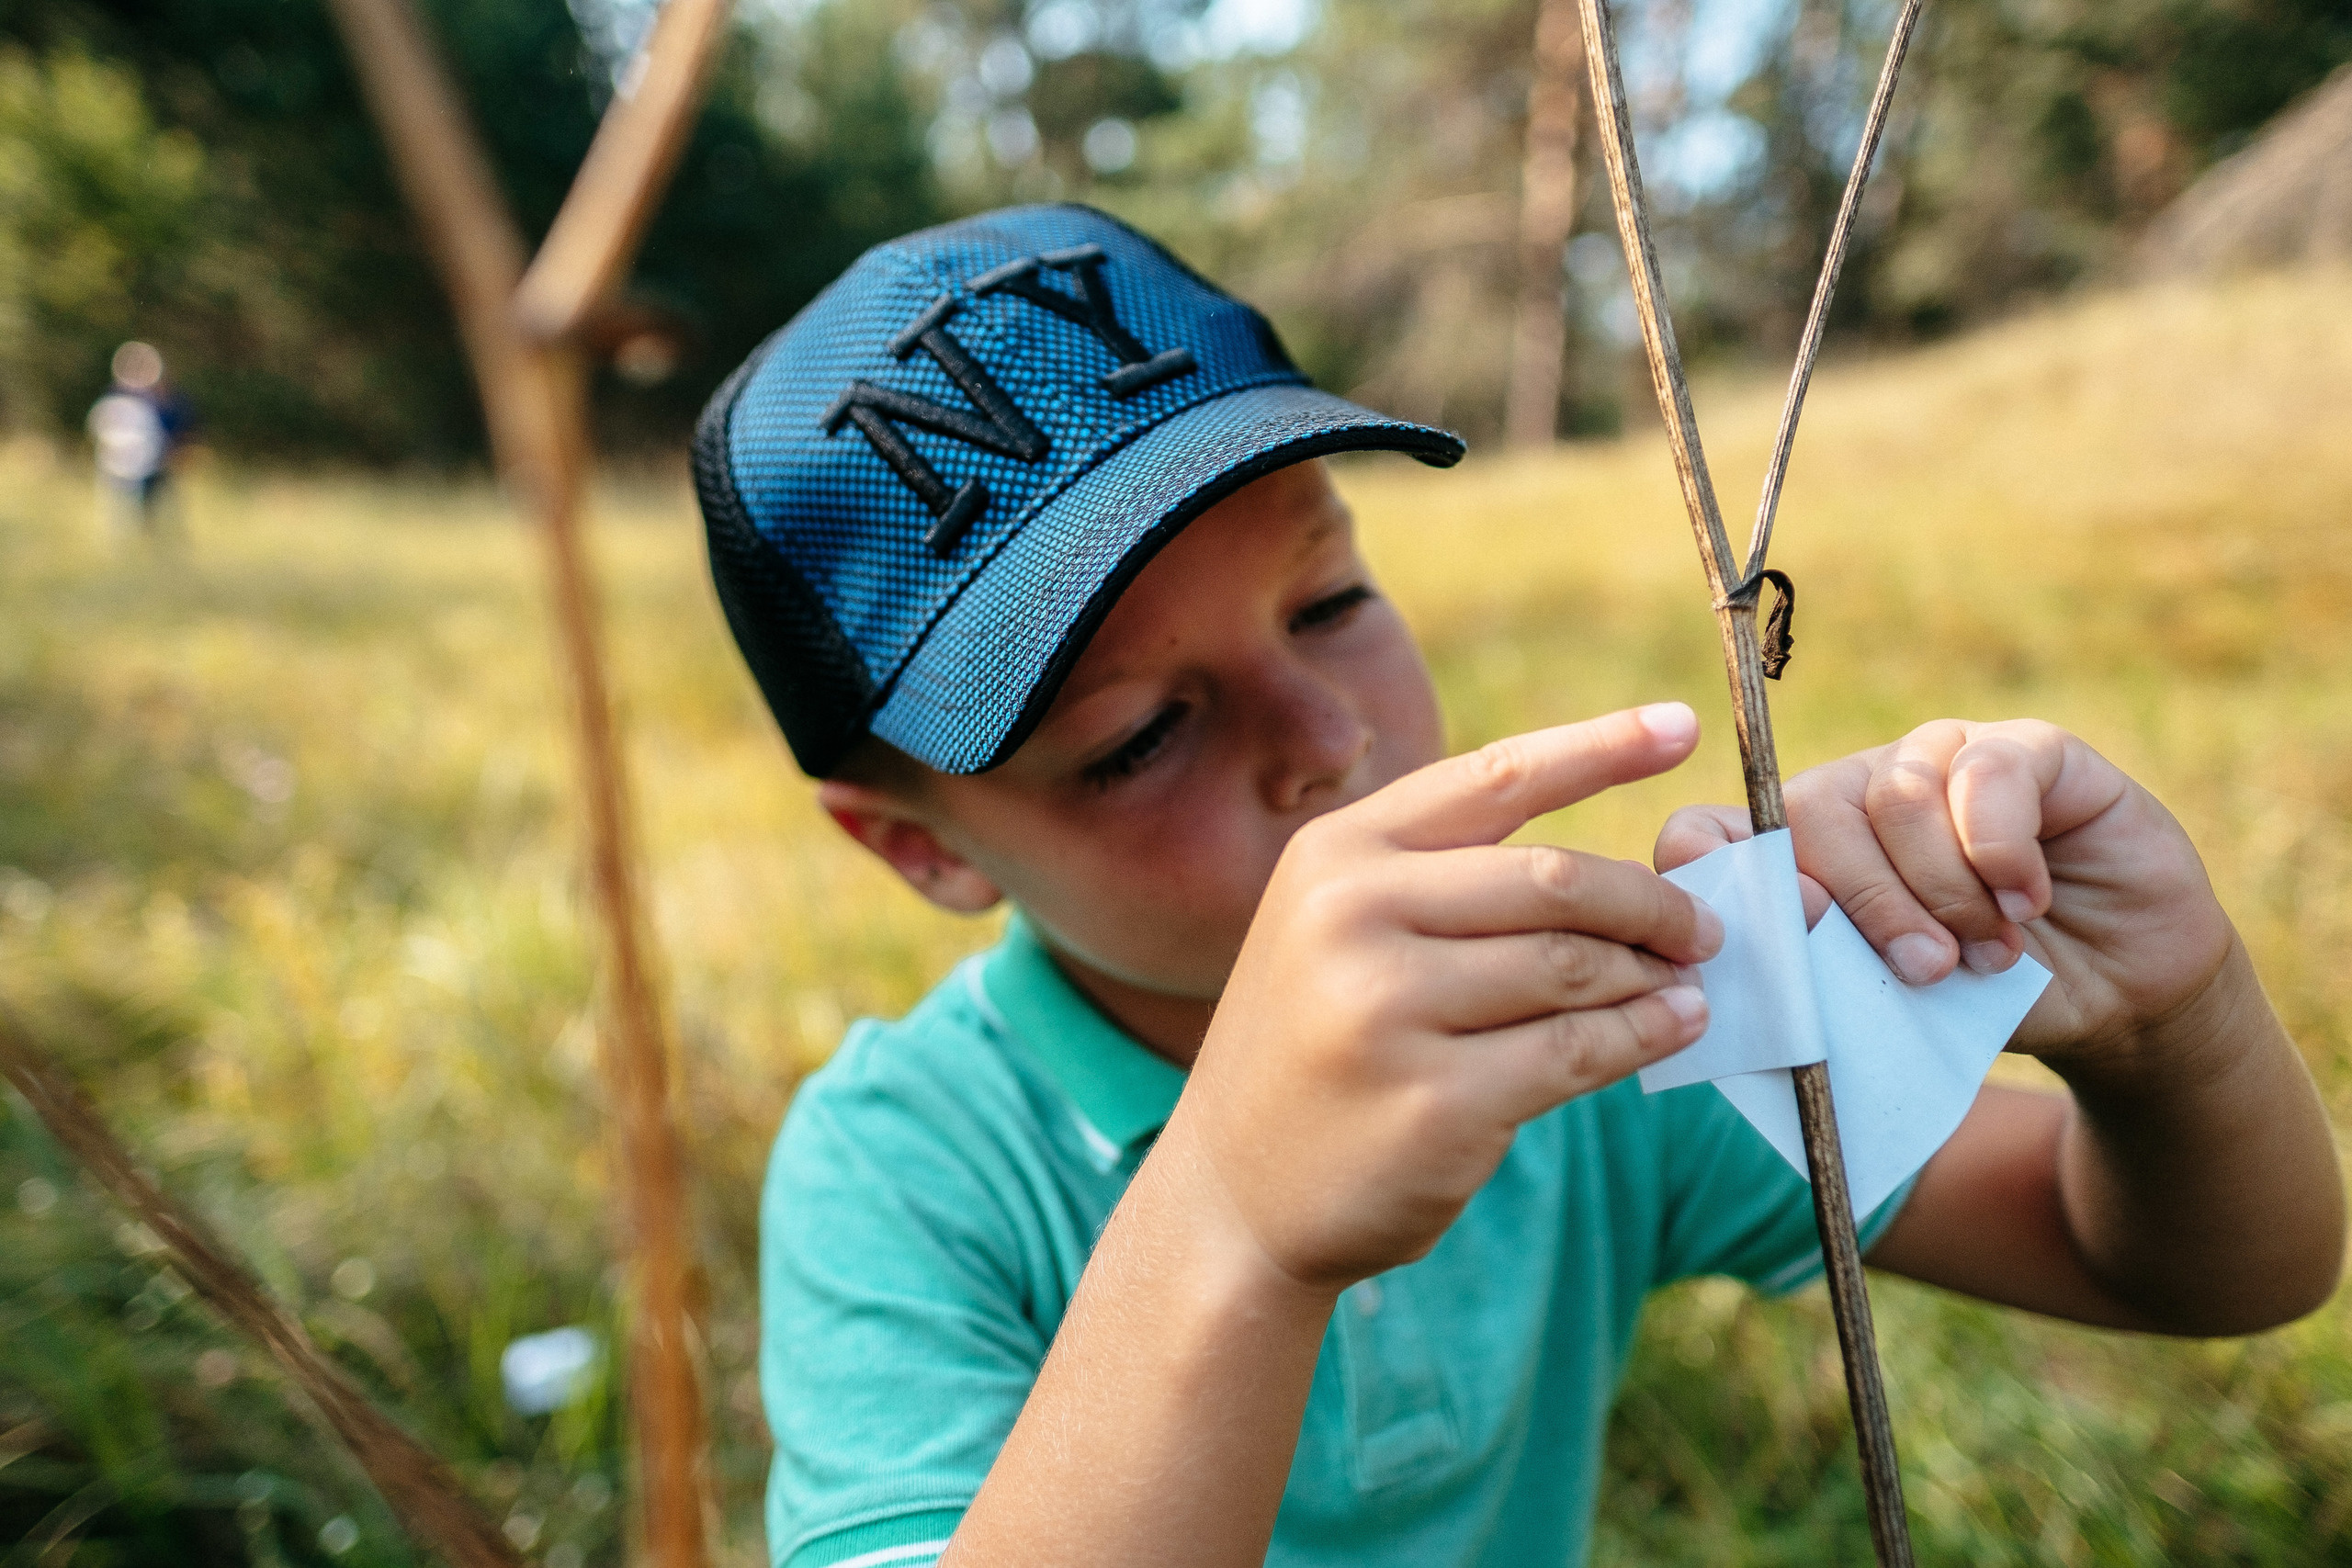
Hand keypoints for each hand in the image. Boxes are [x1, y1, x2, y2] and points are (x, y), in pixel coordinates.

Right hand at [1170, 704, 1721, 1293]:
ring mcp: (1387, 1011)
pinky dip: (1644, 1035)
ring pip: (1575, 968)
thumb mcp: (1338, 932)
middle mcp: (1350, 918)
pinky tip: (1674, 1028)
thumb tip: (1625, 874)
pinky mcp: (1436, 1102)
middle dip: (1650, 902)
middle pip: (1554, 880)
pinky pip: (1578, 1051)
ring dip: (1651, 975)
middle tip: (1701, 928)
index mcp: (1335, 856)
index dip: (1599, 748)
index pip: (1493, 778)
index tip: (1682, 725)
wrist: (1235, 1194)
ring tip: (1684, 983)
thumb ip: (1448, 883)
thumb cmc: (1316, 1048)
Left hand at [1654, 719, 2236, 1072]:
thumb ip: (1821, 978)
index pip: (1708, 831)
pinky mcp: (2029, 747)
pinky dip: (2000, 852)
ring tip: (1987, 952)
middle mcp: (1860, 790)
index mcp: (1802, 852)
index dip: (1720, 869)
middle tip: (1925, 969)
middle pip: (1812, 811)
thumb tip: (1759, 980)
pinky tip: (2024, 901)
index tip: (1785, 925)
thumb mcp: (1887, 1005)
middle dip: (1865, 902)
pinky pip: (1987, 773)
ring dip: (1942, 888)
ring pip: (1899, 793)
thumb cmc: (1980, 1005)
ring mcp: (1943, 758)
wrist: (2116, 1003)